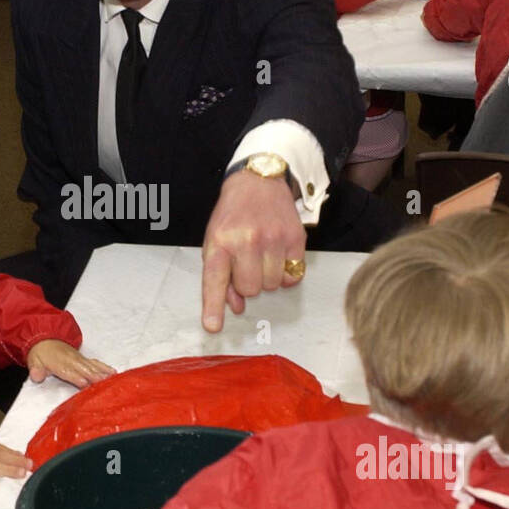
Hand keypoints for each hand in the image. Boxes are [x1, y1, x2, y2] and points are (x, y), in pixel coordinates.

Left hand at [25, 339, 115, 388]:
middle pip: (85, 370)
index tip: (85, 384)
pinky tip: (113, 372)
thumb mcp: (33, 361)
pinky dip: (104, 367)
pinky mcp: (83, 359)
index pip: (70, 373)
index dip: (77, 378)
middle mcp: (72, 361)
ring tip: (113, 379)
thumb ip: (36, 370)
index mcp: (59, 364)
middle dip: (95, 377)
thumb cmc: (40, 353)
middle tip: (105, 384)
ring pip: (92, 366)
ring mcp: (79, 359)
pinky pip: (95, 363)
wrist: (44, 338)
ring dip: (102, 373)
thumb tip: (36, 376)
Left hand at [201, 168, 305, 332]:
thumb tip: (236, 306)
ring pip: (272, 285)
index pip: (215, 280)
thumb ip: (221, 275)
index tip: (213, 326)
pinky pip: (292, 276)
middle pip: (250, 289)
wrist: (259, 182)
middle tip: (246, 263)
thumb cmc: (233, 216)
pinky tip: (278, 255)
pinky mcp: (296, 239)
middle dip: (248, 283)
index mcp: (220, 242)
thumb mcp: (215, 241)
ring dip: (267, 277)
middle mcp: (246, 240)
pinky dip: (285, 273)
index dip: (214, 306)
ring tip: (262, 255)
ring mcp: (273, 239)